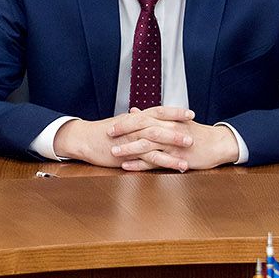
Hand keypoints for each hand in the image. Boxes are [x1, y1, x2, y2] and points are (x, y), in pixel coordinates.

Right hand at [55, 106, 196, 167]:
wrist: (84, 139)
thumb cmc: (100, 132)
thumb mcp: (120, 123)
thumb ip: (134, 120)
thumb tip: (143, 115)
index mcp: (135, 118)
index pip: (158, 111)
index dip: (175, 111)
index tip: (190, 113)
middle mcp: (135, 127)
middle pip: (161, 124)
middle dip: (179, 128)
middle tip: (195, 132)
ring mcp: (133, 140)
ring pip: (157, 140)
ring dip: (175, 145)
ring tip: (190, 149)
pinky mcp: (130, 154)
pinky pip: (151, 158)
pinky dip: (167, 162)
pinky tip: (179, 166)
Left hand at [107, 108, 239, 171]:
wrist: (218, 144)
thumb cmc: (195, 133)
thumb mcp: (175, 121)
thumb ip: (152, 117)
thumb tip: (133, 111)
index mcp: (167, 120)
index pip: (142, 118)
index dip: (125, 122)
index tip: (111, 126)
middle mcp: (168, 129)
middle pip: (142, 128)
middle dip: (123, 131)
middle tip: (107, 135)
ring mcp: (172, 144)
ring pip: (146, 144)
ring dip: (129, 148)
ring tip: (114, 152)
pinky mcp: (176, 158)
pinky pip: (155, 161)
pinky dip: (140, 164)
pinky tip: (127, 166)